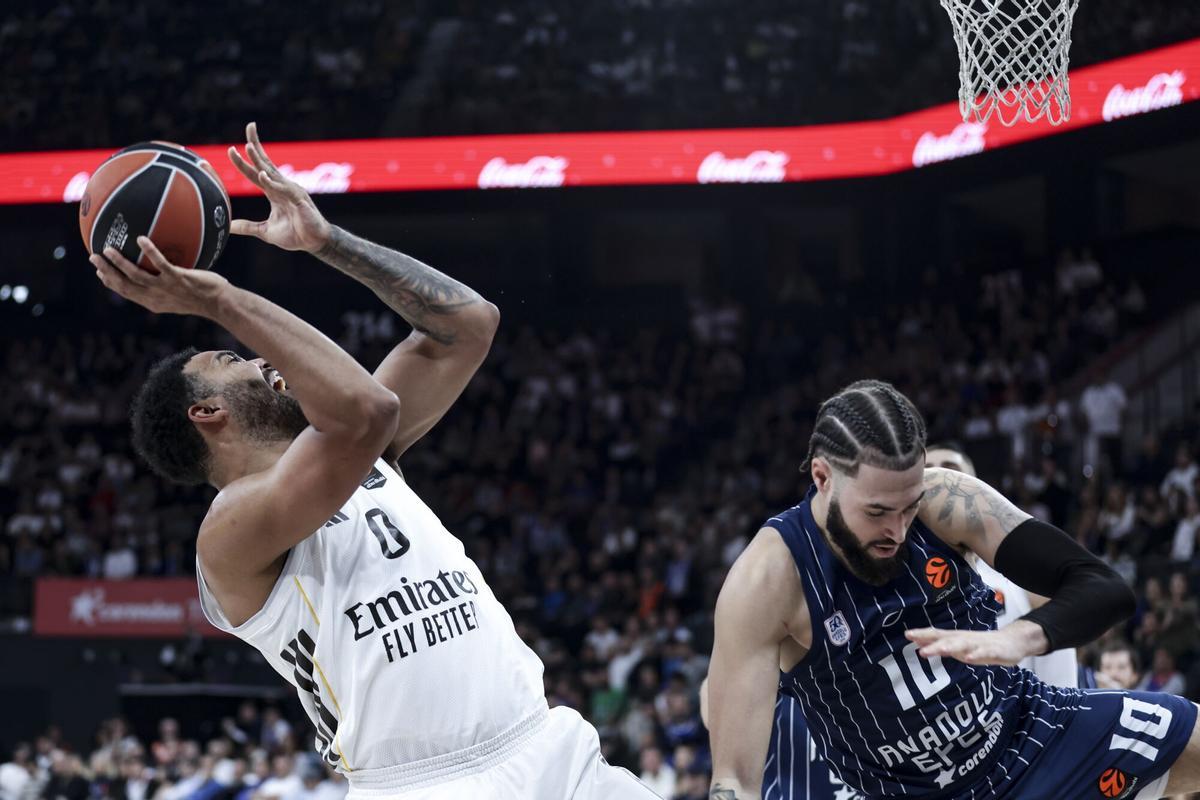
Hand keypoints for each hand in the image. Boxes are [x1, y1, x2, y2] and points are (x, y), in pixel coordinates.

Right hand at [91, 237, 228, 316]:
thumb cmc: (200, 296)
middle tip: (93, 258)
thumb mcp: (177, 294)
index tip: (99, 272)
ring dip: (120, 263)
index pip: (126, 292)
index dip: (111, 283)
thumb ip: (163, 284)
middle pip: (124, 285)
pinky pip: (161, 263)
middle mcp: (156, 297)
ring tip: (108, 249)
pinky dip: (149, 251)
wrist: (220, 303)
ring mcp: (166, 288)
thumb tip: (156, 268)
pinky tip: (141, 239)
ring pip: (136, 275)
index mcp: (153, 302)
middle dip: (107, 272)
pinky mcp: (179, 278)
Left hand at [227, 121, 330, 252]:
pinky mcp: (299, 200)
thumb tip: (228, 227)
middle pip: (265, 162)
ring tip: (248, 147)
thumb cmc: (296, 235)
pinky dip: (272, 183)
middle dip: (255, 145)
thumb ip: (248, 226)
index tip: (231, 149)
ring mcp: (291, 191)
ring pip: (272, 172)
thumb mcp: (266, 231)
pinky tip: (262, 176)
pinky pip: (283, 189)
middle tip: (248, 127)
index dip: (245, 160)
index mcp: (274, 191)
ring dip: (259, 160)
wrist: (315, 243)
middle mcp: (282, 186)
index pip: (257, 171)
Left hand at [905, 620, 1047, 665]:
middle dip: (933, 642)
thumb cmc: (981, 645)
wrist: (1012, 642)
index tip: (907, 634)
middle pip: (947, 639)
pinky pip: (984, 653)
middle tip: (918, 647)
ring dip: (950, 646)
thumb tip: (920, 645)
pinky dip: (976, 655)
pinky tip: (970, 658)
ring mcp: (979, 644)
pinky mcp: (993, 651)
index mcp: (956, 638)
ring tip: (939, 650)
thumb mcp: (959, 647)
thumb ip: (942, 646)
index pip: (936, 634)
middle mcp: (965, 639)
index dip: (922, 634)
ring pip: (963, 645)